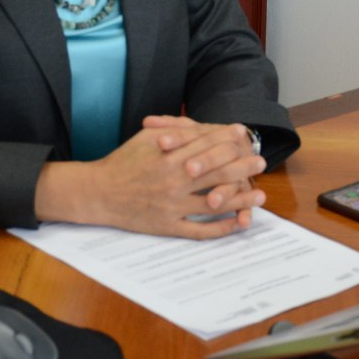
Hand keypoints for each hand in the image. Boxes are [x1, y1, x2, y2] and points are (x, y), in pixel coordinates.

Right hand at [34, 120, 265, 238]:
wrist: (98, 193)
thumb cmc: (124, 161)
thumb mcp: (147, 138)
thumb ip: (177, 132)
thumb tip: (206, 128)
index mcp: (169, 156)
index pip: (207, 145)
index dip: (228, 140)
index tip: (244, 136)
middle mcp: (174, 180)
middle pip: (217, 172)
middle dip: (242, 165)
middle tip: (261, 162)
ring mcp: (172, 206)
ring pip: (215, 202)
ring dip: (241, 198)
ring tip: (261, 194)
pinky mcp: (168, 226)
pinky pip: (201, 230)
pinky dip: (221, 227)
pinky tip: (238, 222)